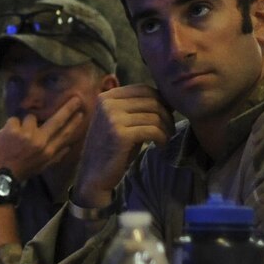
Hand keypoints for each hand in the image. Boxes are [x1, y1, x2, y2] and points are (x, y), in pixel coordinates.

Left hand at [0, 96, 88, 179]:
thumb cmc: (19, 170)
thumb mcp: (40, 167)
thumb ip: (54, 157)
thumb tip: (68, 147)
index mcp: (48, 153)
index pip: (64, 135)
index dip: (74, 124)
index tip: (82, 114)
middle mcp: (40, 143)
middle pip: (56, 121)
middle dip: (67, 109)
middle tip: (76, 99)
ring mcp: (27, 135)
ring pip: (30, 118)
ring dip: (23, 125)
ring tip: (15, 138)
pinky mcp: (13, 130)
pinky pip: (14, 120)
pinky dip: (9, 127)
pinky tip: (5, 138)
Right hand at [72, 84, 173, 205]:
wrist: (94, 175)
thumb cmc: (113, 149)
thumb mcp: (120, 122)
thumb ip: (135, 108)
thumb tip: (167, 98)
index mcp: (107, 97)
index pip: (143, 89)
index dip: (161, 100)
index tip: (168, 115)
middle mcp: (108, 104)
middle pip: (152, 100)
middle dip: (167, 115)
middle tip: (170, 129)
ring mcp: (113, 118)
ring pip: (155, 116)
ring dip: (167, 128)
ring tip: (165, 139)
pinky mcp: (120, 135)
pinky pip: (153, 130)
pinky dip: (162, 138)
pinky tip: (160, 146)